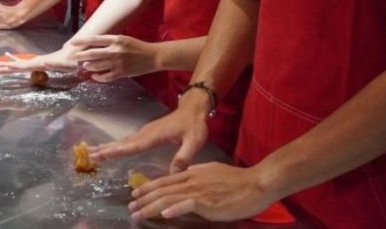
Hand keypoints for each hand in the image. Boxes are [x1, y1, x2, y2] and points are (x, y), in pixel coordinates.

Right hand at [0, 45, 79, 73]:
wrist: (72, 54)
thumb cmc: (69, 61)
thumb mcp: (63, 64)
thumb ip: (54, 64)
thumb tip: (44, 63)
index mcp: (38, 63)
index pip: (22, 66)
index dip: (11, 67)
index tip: (2, 68)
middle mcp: (35, 62)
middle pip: (17, 65)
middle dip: (5, 67)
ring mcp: (36, 62)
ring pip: (19, 65)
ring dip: (8, 66)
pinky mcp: (38, 64)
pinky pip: (24, 65)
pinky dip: (15, 64)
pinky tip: (11, 63)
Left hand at [71, 35, 159, 82]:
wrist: (153, 56)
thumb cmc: (137, 47)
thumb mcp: (123, 39)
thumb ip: (109, 42)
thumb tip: (93, 45)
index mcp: (115, 39)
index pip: (94, 39)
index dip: (82, 41)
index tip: (72, 43)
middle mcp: (115, 50)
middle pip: (93, 53)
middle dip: (80, 56)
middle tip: (73, 57)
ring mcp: (118, 62)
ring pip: (97, 66)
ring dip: (88, 66)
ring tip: (84, 66)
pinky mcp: (122, 72)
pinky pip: (106, 76)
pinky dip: (98, 77)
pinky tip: (94, 76)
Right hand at [88, 94, 210, 173]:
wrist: (193, 108)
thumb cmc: (194, 125)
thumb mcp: (194, 141)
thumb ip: (184, 157)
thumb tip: (173, 174)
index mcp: (154, 136)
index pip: (132, 146)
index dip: (116, 151)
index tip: (101, 154)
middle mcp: (145, 133)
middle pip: (122, 143)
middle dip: (105, 149)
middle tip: (89, 154)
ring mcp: (145, 132)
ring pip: (123, 141)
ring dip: (107, 147)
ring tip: (92, 152)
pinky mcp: (146, 133)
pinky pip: (128, 140)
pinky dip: (116, 145)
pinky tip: (111, 149)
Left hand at [128, 163, 273, 221]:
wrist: (255, 183)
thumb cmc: (236, 180)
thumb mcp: (211, 171)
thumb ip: (196, 173)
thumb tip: (187, 173)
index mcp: (191, 174)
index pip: (164, 181)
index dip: (148, 188)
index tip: (135, 195)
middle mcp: (191, 181)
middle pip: (162, 191)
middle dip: (144, 200)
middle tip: (131, 208)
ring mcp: (198, 191)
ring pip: (168, 199)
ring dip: (151, 208)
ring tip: (139, 214)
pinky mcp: (207, 202)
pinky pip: (187, 205)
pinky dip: (174, 210)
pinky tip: (163, 215)